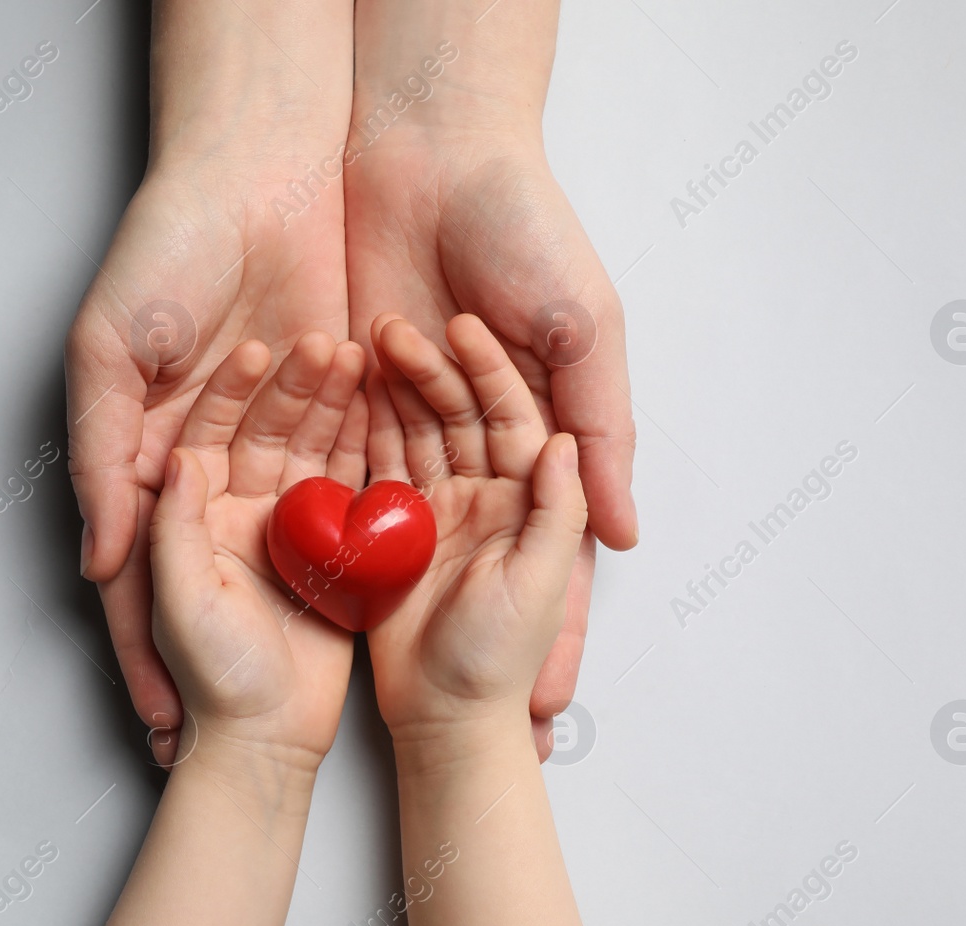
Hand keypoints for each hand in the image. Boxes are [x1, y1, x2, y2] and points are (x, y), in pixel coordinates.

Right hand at [66, 0, 352, 763]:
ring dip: (314, 612)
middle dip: (246, 660)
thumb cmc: (165, 247)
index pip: (149, 579)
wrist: (263, 162)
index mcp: (154, 456)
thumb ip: (104, 458)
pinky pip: (360, 485)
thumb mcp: (110, 353)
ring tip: (332, 695)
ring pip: (299, 545)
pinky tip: (386, 608)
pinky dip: (371, 541)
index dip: (153, 656)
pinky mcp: (348, 410)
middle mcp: (219, 460)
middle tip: (260, 738)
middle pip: (230, 580)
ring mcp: (285, 438)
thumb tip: (99, 564)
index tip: (169, 733)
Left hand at [149, 332, 367, 768]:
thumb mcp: (184, 600)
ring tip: (360, 354)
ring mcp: (287, 528)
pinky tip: (389, 404)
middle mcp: (237, 512)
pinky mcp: (330, 551)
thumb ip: (174, 529)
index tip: (256, 349)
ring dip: (333, 404)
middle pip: (265, 429)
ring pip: (311, 446)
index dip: (228, 390)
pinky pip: (349, 485)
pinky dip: (366, 445)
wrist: (264, 747)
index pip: (206, 434)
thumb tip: (177, 457)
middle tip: (326, 342)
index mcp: (193, 517)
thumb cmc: (214, 681)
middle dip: (293, 386)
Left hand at [345, 105, 633, 753]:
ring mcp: (410, 430)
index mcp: (542, 433)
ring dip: (409, 615)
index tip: (549, 711)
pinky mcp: (350, 406)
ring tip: (409, 692)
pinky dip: (341, 547)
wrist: (422, 153)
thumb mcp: (580, 328)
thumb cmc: (524, 229)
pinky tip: (341, 614)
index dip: (553, 633)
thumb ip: (602, 429)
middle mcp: (476, 445)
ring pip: (411, 543)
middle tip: (479, 732)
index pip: (552, 557)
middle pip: (478, 569)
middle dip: (476, 649)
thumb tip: (624, 531)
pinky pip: (346, 485)